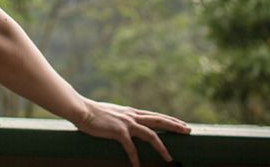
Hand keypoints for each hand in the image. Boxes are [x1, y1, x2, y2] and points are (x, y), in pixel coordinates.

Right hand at [72, 97, 191, 166]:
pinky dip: (135, 158)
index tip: (182, 123)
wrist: (81, 110)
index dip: (169, 119)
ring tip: (169, 158)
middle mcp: (132, 116)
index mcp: (131, 112)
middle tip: (188, 130)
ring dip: (161, 146)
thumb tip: (125, 125)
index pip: (155, 115)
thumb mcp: (112, 114)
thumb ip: (121, 119)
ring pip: (150, 134)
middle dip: (175, 126)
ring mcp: (126, 123)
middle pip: (159, 120)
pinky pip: (130, 147)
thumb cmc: (93, 113)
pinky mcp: (118, 131)